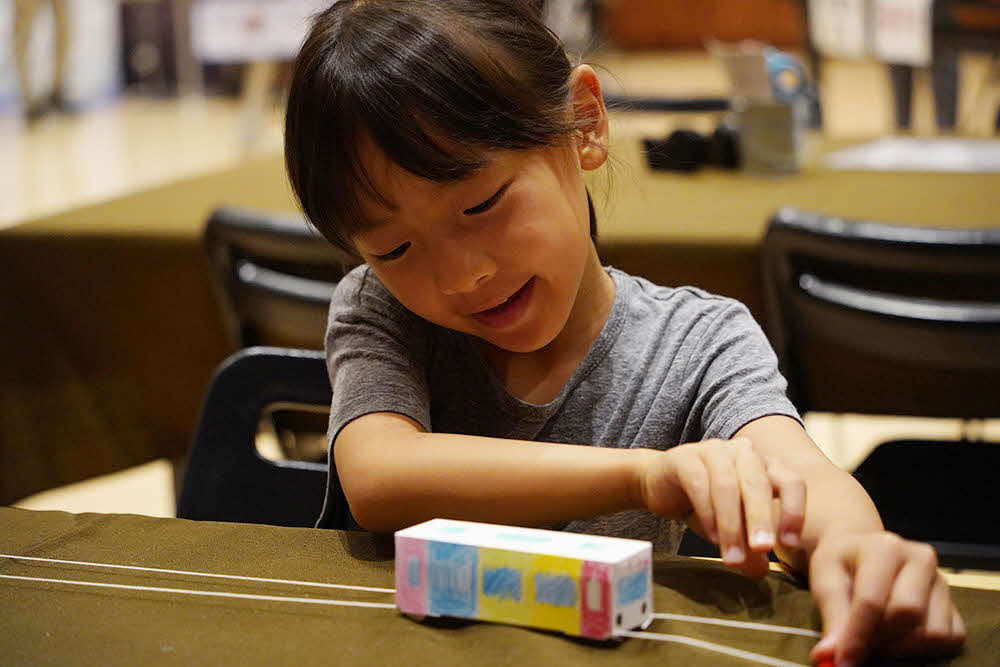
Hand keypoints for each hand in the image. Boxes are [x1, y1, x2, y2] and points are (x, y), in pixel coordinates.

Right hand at [638, 437, 805, 578]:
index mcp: (764, 466)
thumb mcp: (731, 528)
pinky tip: (711, 538)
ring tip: (732, 558)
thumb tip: (759, 572)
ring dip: (731, 525)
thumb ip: (747, 547)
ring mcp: (713, 451)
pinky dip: (708, 514)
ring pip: (727, 486)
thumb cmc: (704, 502)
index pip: (791, 482)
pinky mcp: (685, 458)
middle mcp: (743, 453)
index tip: (790, 545)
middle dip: (760, 519)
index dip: (794, 512)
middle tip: (762, 549)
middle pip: (757, 484)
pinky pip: (699, 485)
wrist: (659, 483)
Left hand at [809, 530, 965, 665]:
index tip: (843, 660)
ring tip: (877, 633)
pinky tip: (899, 635)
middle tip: (859, 642)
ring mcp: (942, 582)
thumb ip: (831, 615)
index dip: (856, 636)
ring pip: (932, 631)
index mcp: (885, 548)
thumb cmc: (843, 563)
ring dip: (901, 645)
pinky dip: (924, 647)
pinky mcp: (954, 604)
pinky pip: (950, 639)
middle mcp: (920, 560)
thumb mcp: (826, 578)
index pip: (872, 601)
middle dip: (879, 637)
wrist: (863, 549)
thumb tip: (828, 656)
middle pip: (907, 615)